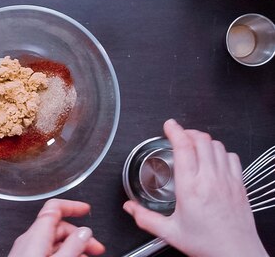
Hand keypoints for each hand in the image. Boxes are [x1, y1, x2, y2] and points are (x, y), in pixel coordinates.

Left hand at [8, 199, 104, 256]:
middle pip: (57, 227)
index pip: (53, 208)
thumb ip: (73, 246)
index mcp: (36, 235)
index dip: (72, 206)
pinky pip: (46, 252)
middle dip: (79, 234)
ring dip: (72, 247)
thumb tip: (85, 232)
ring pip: (53, 242)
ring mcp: (26, 251)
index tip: (85, 209)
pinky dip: (62, 254)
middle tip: (96, 248)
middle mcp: (28, 240)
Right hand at [123, 119, 267, 256]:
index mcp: (190, 188)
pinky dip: (221, 151)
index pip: (184, 147)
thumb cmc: (209, 244)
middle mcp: (210, 180)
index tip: (169, 125)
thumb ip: (145, 218)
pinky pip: (232, 157)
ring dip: (204, 141)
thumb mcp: (170, 232)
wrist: (237, 254)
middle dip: (188, 132)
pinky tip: (215, 158)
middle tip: (179, 134)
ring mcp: (227, 180)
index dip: (175, 131)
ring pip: (218, 146)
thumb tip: (130, 208)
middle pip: (201, 140)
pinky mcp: (239, 184)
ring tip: (195, 144)